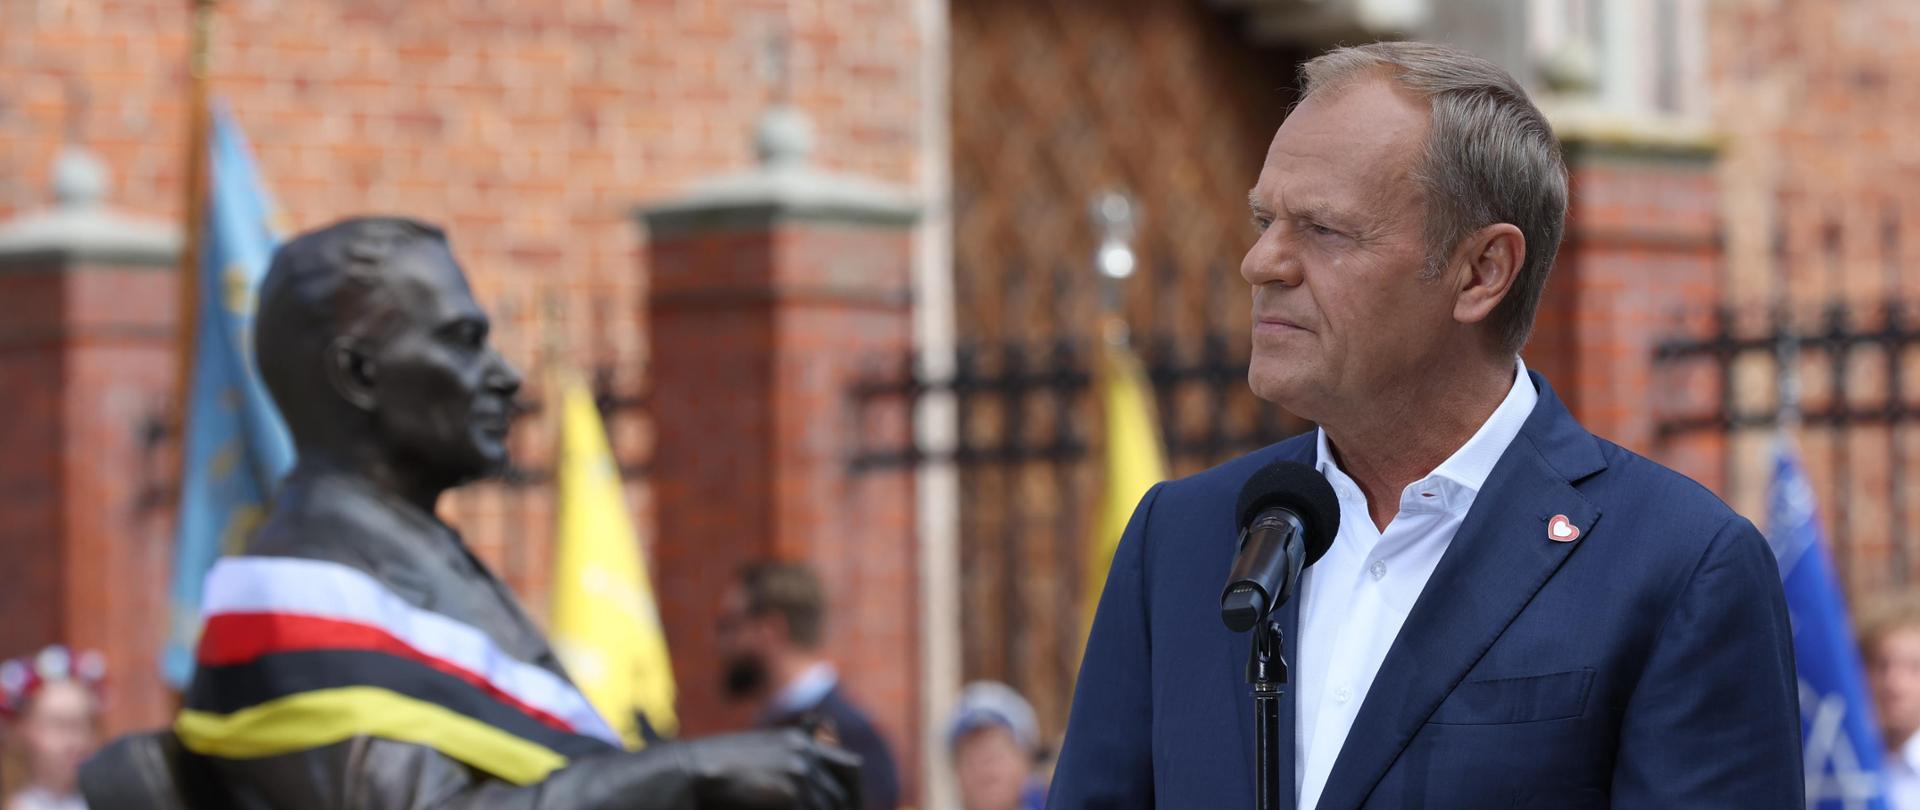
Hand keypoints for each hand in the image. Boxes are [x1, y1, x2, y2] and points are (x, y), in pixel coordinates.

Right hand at [674, 729, 861, 809]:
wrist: (690, 773)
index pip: (849, 767)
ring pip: (830, 807)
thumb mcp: (758, 757)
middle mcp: (805, 755)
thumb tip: (803, 790)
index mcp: (799, 743)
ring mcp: (800, 774)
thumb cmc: (714, 768)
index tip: (851, 807)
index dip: (854, 792)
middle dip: (846, 809)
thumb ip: (786, 765)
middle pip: (844, 794)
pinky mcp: (790, 794)